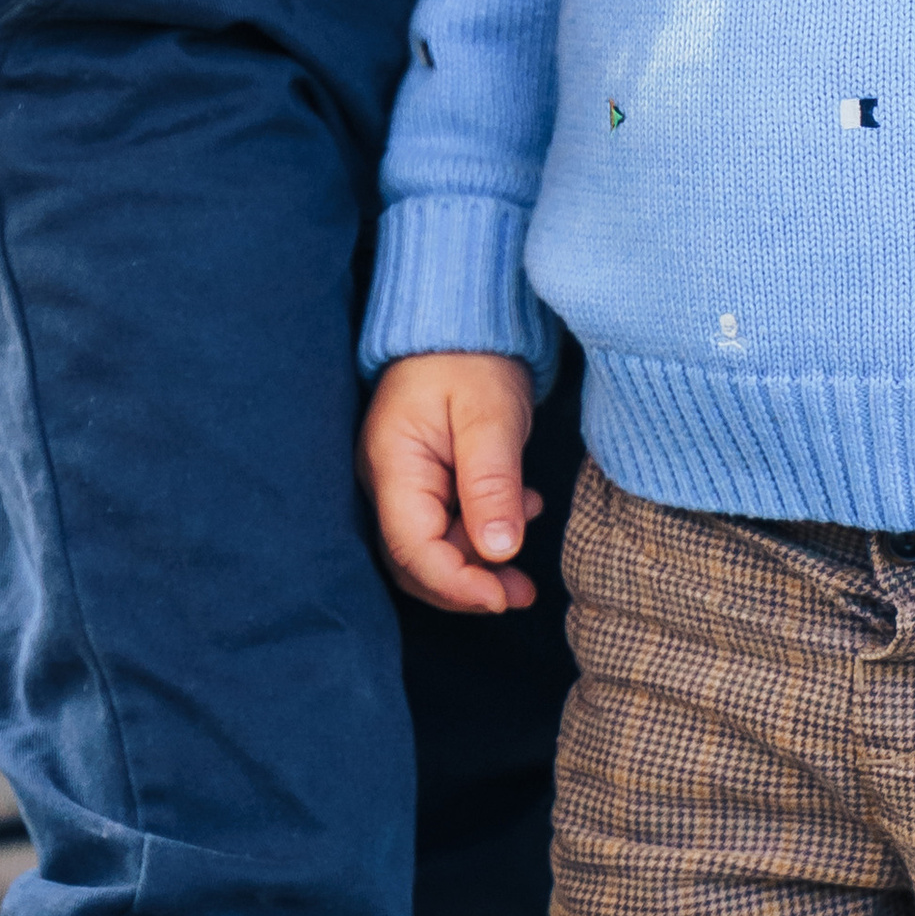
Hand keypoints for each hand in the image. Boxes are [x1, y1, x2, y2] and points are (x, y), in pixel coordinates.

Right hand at [357, 354, 541, 615]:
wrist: (464, 317)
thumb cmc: (471, 356)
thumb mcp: (490, 416)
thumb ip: (492, 484)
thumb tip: (500, 553)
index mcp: (393, 463)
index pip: (412, 548)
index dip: (455, 584)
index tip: (501, 598)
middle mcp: (387, 479)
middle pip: (415, 560)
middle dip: (467, 586)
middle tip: (520, 595)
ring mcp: (403, 479)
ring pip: (432, 547)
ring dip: (478, 564)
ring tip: (527, 569)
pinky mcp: (424, 477)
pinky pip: (445, 524)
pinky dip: (482, 533)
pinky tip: (522, 512)